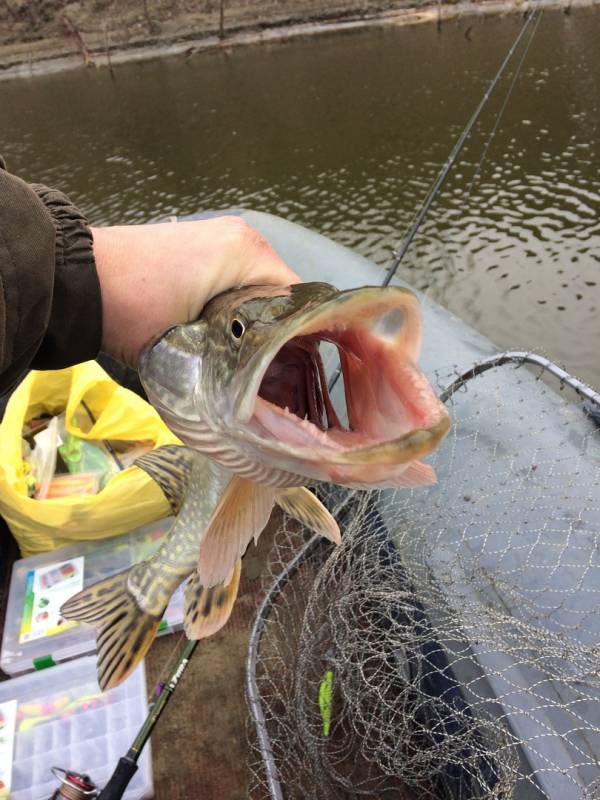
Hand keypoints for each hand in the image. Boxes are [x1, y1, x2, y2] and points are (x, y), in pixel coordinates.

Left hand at [91, 216, 299, 367]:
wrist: (75, 279)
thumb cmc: (134, 310)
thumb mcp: (189, 345)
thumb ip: (234, 362)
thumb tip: (260, 385)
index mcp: (248, 253)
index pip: (298, 301)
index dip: (301, 342)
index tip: (295, 376)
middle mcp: (242, 236)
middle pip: (280, 294)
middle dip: (279, 333)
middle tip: (276, 375)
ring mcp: (220, 235)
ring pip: (259, 288)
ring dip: (257, 320)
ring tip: (252, 359)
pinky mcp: (200, 242)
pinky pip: (236, 277)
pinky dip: (238, 304)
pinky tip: (229, 334)